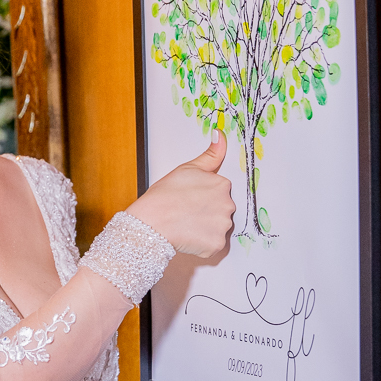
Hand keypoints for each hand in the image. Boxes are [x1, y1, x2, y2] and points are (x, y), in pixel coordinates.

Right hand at [128, 132, 234, 257]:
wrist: (151, 222)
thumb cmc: (165, 195)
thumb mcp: (187, 168)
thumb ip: (210, 154)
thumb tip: (220, 135)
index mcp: (223, 185)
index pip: (221, 191)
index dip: (204, 195)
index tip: (191, 198)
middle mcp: (228, 205)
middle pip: (222, 210)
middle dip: (208, 212)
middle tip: (187, 212)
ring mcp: (223, 226)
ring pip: (218, 228)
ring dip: (206, 228)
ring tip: (186, 224)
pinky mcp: (217, 245)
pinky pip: (214, 245)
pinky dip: (203, 244)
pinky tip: (188, 236)